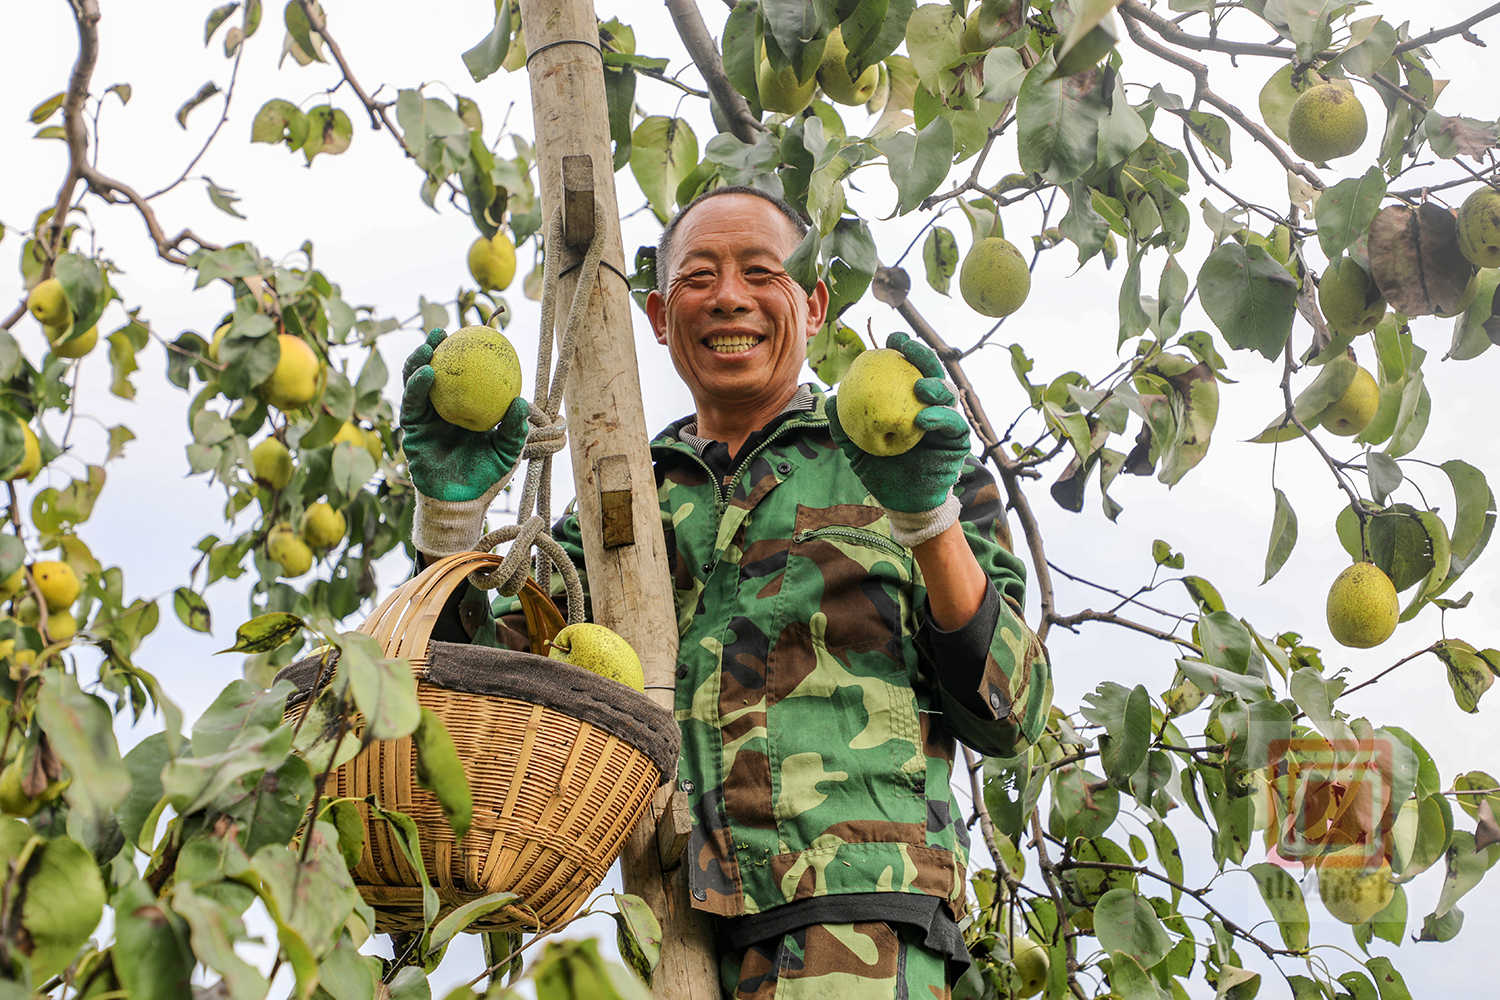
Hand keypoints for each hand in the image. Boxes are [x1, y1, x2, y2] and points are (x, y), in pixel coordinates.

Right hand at [401, 328, 529, 502]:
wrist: (462, 501)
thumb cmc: (486, 475)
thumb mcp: (507, 450)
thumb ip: (514, 428)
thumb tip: (521, 402)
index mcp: (463, 409)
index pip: (460, 377)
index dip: (460, 356)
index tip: (470, 335)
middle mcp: (441, 410)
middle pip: (432, 373)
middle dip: (432, 350)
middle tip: (442, 333)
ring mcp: (424, 419)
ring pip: (416, 383)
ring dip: (419, 362)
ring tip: (429, 347)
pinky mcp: (412, 430)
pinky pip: (412, 404)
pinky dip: (417, 386)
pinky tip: (427, 373)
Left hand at [827, 332, 969, 514]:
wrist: (902, 502)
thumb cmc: (880, 472)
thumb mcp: (856, 449)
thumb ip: (844, 426)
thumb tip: (829, 399)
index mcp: (908, 402)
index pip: (907, 370)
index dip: (902, 351)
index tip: (890, 338)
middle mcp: (930, 406)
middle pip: (931, 373)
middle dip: (922, 355)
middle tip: (906, 347)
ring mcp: (947, 422)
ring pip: (947, 394)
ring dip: (935, 386)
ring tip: (920, 387)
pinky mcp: (959, 441)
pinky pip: (954, 425)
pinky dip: (941, 418)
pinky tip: (925, 418)